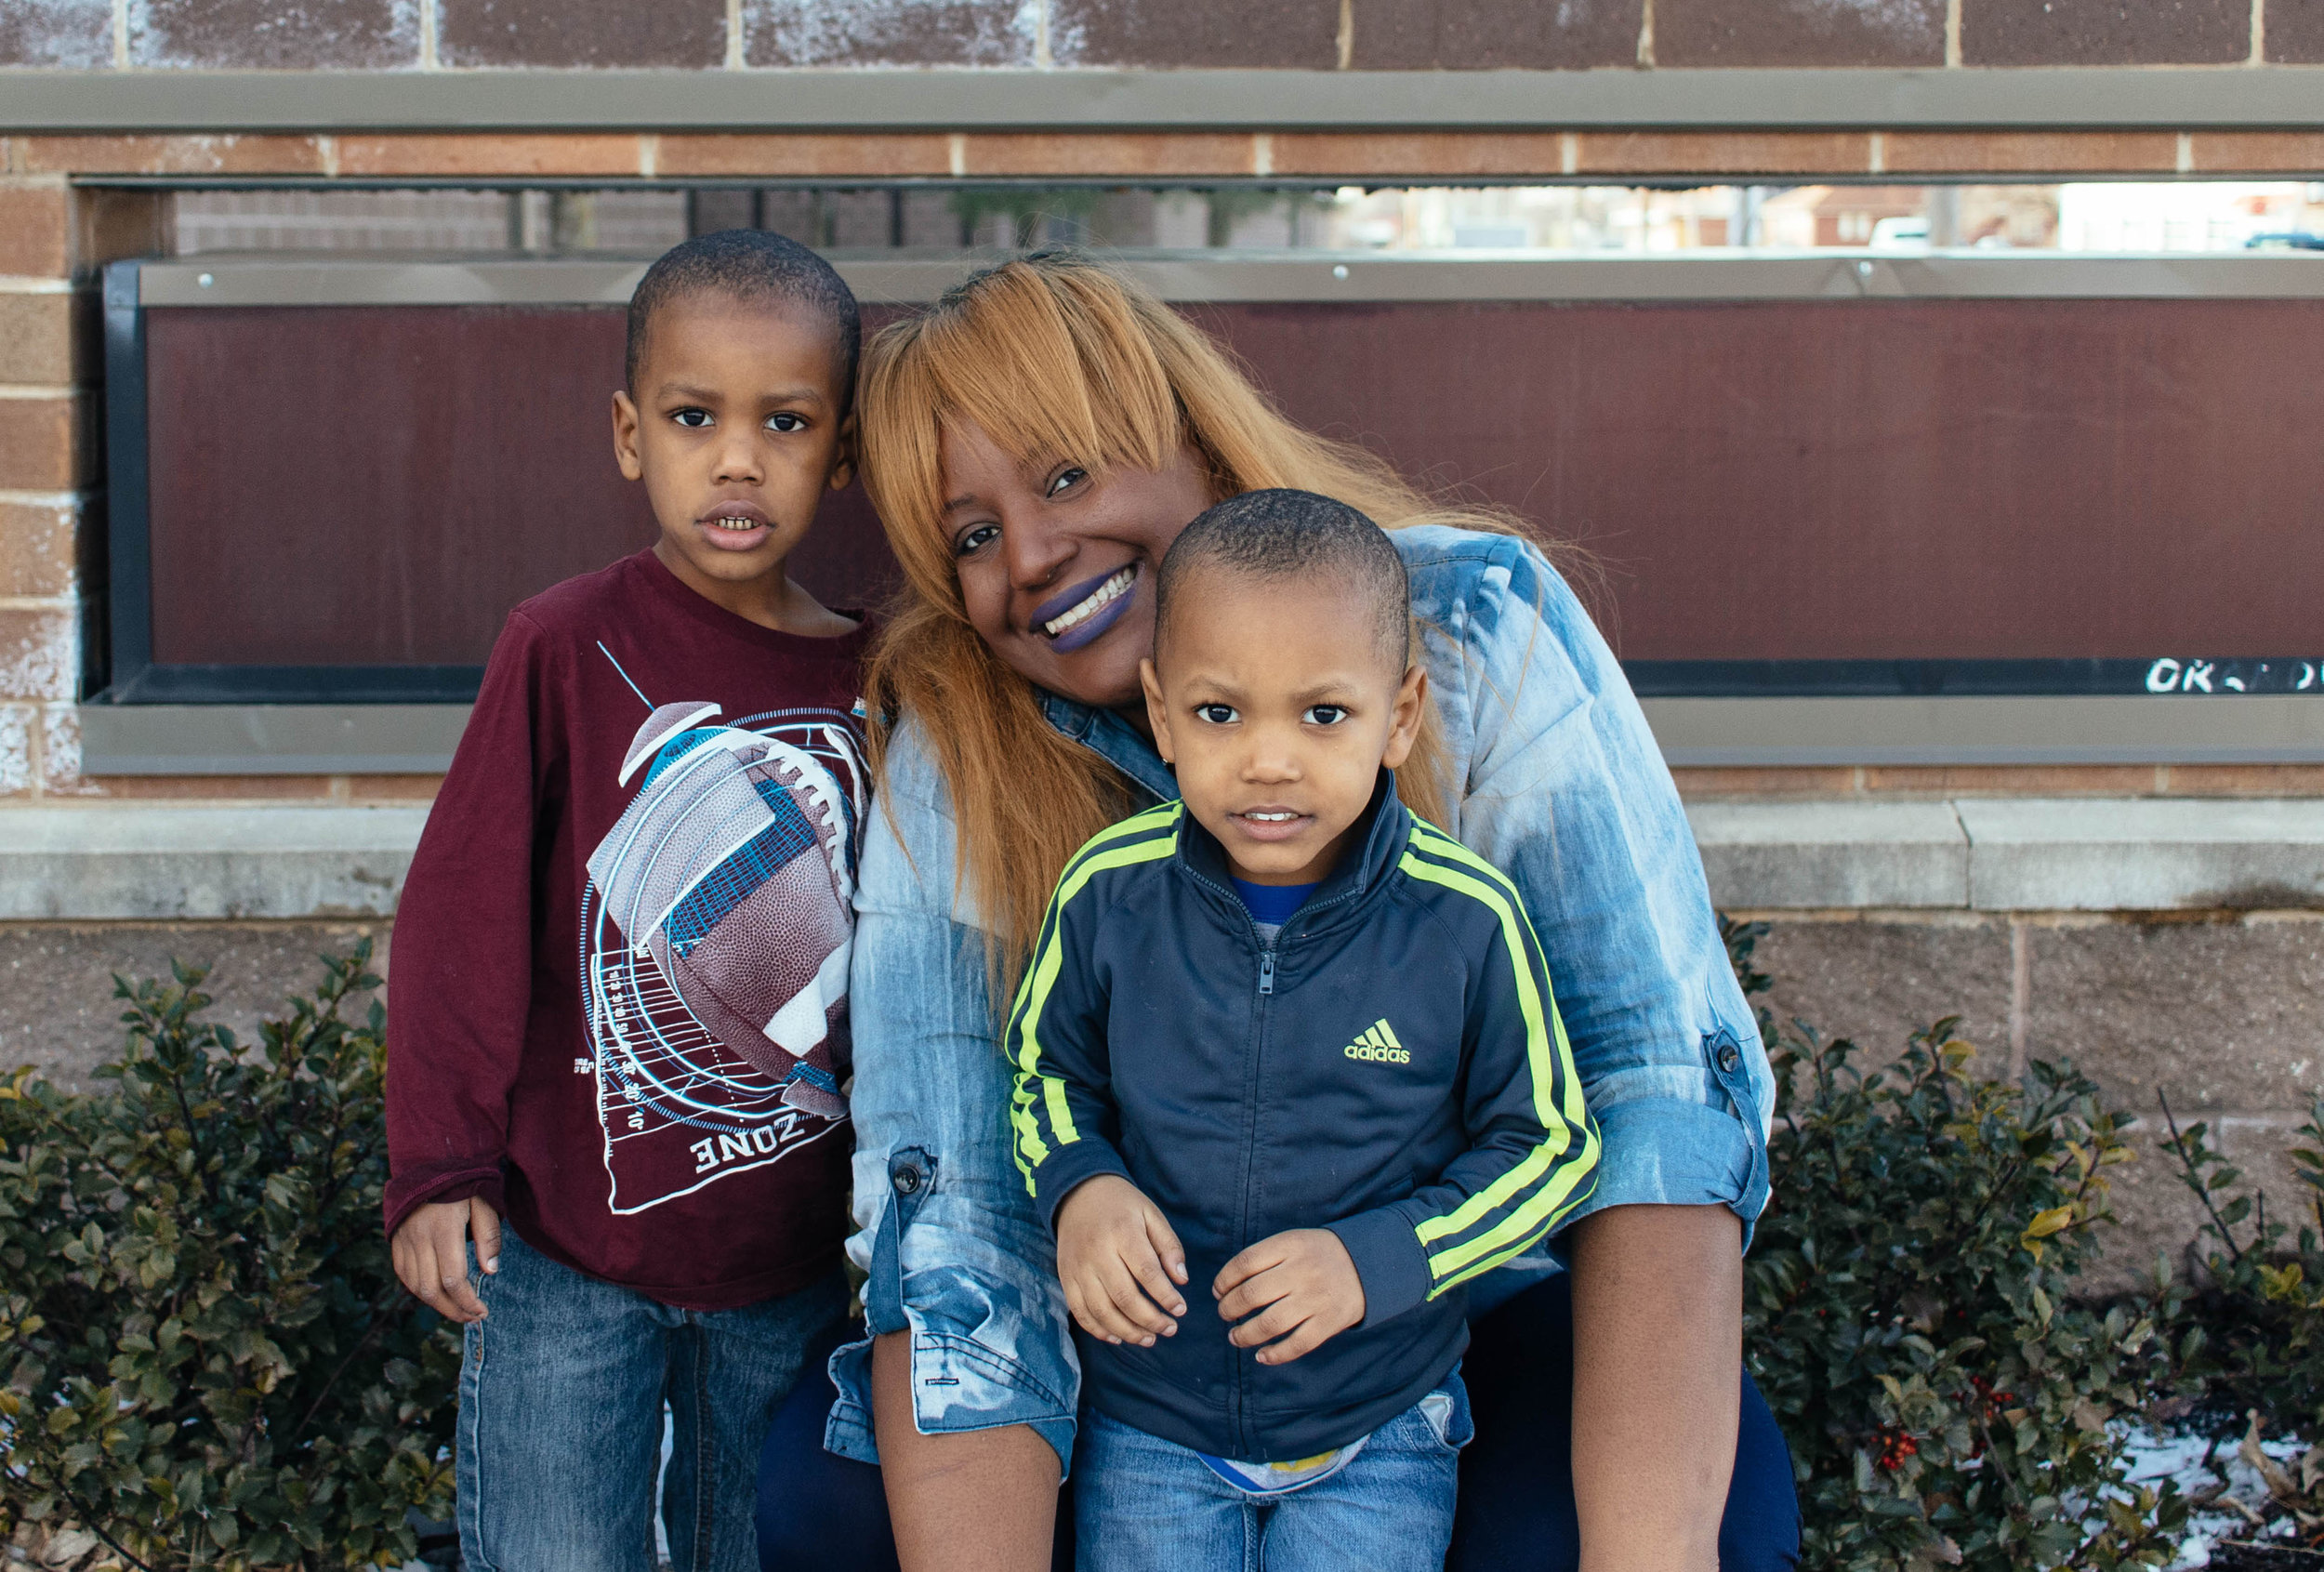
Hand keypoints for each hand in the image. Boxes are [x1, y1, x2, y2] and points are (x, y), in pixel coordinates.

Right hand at [391, 1196, 501, 1323]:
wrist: (427, 1164)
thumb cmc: (462, 1184)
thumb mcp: (484, 1203)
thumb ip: (489, 1237)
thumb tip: (489, 1272)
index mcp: (443, 1229)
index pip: (453, 1279)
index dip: (467, 1301)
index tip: (482, 1311)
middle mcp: (419, 1238)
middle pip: (431, 1289)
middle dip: (453, 1310)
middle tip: (472, 1316)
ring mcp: (403, 1241)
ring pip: (415, 1287)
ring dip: (436, 1305)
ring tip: (458, 1310)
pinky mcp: (395, 1241)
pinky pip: (404, 1275)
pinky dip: (419, 1290)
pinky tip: (437, 1294)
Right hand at [1054, 1175, 1188, 1347]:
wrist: (1078, 1194)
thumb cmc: (1122, 1206)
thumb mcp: (1151, 1214)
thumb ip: (1169, 1246)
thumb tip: (1181, 1280)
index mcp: (1122, 1233)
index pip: (1147, 1273)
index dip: (1166, 1296)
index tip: (1181, 1310)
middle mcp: (1097, 1252)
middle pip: (1124, 1297)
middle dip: (1150, 1319)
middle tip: (1170, 1329)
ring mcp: (1078, 1268)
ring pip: (1102, 1311)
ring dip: (1127, 1331)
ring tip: (1149, 1339)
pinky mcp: (1065, 1278)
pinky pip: (1080, 1312)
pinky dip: (1098, 1330)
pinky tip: (1118, 1337)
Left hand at [1214, 1229, 1365, 1364]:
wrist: (1368, 1264)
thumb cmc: (1318, 1255)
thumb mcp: (1294, 1241)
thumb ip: (1265, 1257)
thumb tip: (1226, 1286)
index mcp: (1290, 1245)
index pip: (1244, 1263)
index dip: (1224, 1280)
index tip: (1218, 1291)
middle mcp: (1302, 1271)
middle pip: (1251, 1294)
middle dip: (1229, 1309)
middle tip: (1225, 1314)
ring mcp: (1316, 1298)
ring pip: (1269, 1323)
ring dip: (1245, 1335)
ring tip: (1235, 1337)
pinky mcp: (1329, 1321)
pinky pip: (1297, 1344)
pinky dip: (1275, 1355)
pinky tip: (1261, 1356)